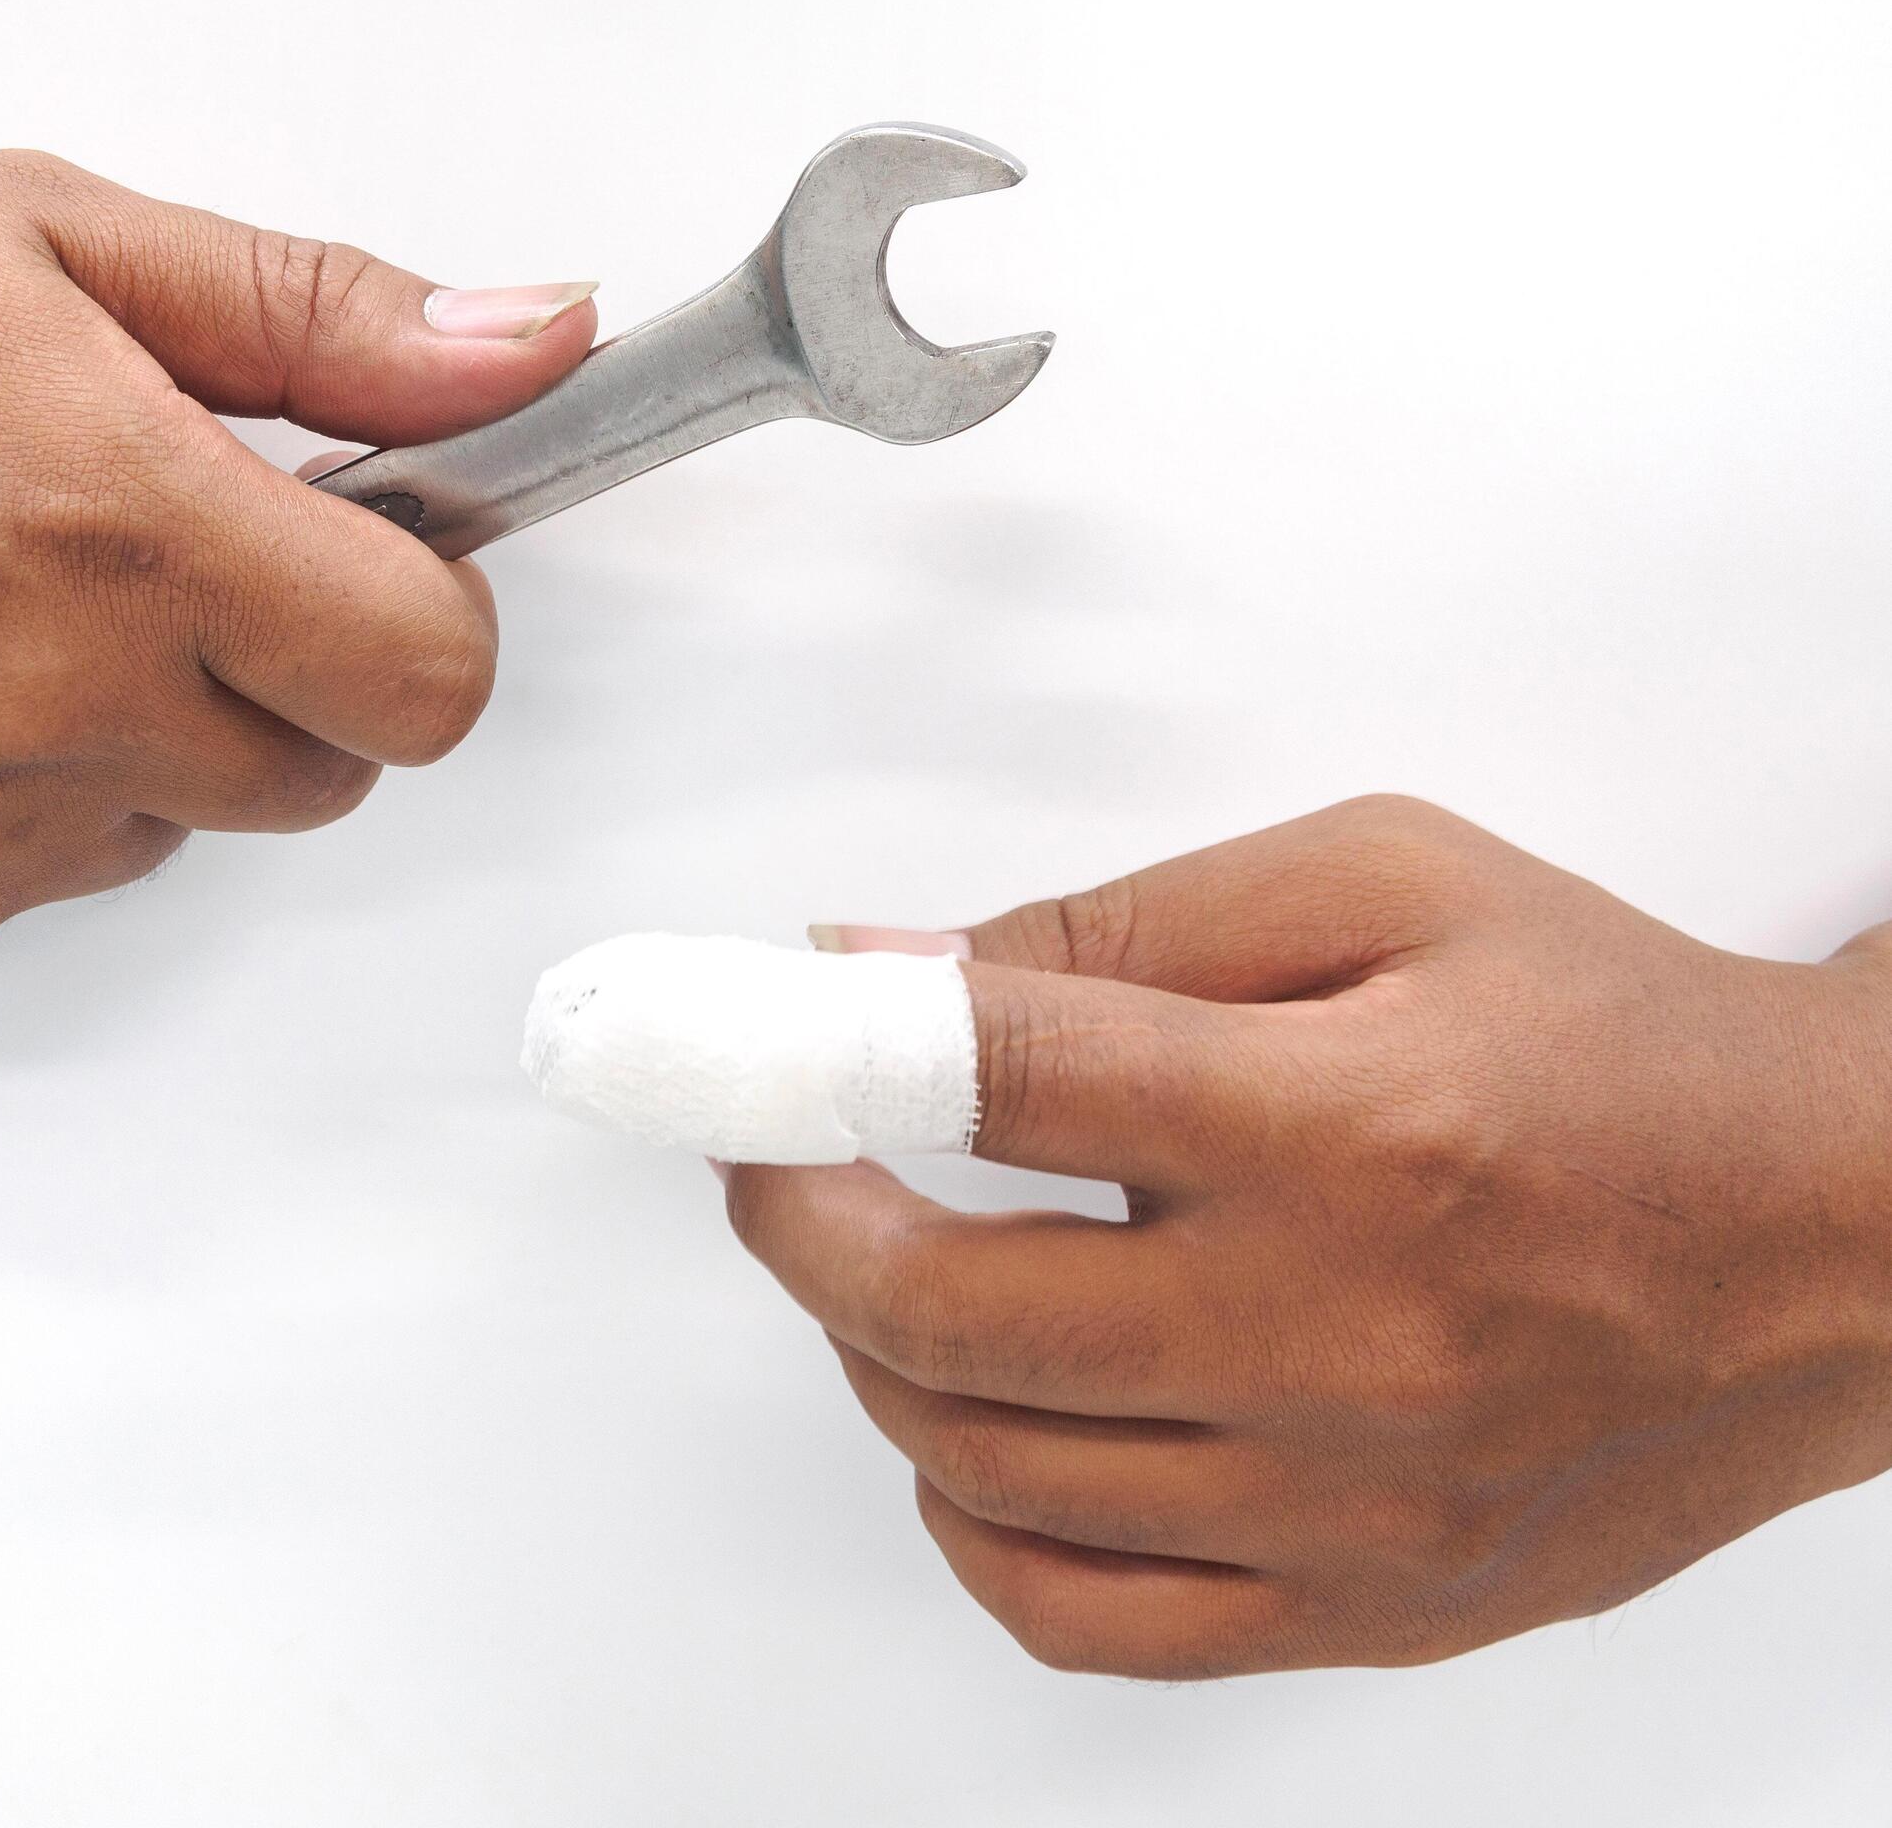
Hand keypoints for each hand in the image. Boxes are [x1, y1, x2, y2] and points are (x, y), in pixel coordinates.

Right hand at [0, 154, 595, 987]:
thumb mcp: (51, 244)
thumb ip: (322, 316)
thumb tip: (527, 347)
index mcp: (136, 543)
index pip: (433, 679)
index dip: (421, 618)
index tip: (370, 567)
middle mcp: (59, 723)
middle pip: (317, 777)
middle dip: (275, 678)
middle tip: (142, 568)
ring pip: (159, 838)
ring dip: (121, 747)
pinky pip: (13, 899)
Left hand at [722, 796, 1891, 1675]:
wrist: (1844, 1241)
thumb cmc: (1620, 1043)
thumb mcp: (1385, 885)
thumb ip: (1118, 926)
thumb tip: (889, 971)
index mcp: (1344, 1124)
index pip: (998, 1081)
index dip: (814, 1050)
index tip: (728, 1037)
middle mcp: (1339, 1338)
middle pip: (944, 1309)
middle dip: (793, 1214)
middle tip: (771, 1150)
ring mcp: (1350, 1507)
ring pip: (985, 1474)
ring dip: (874, 1356)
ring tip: (889, 1265)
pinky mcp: (1371, 1607)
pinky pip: (1087, 1621)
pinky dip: (976, 1526)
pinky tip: (978, 1430)